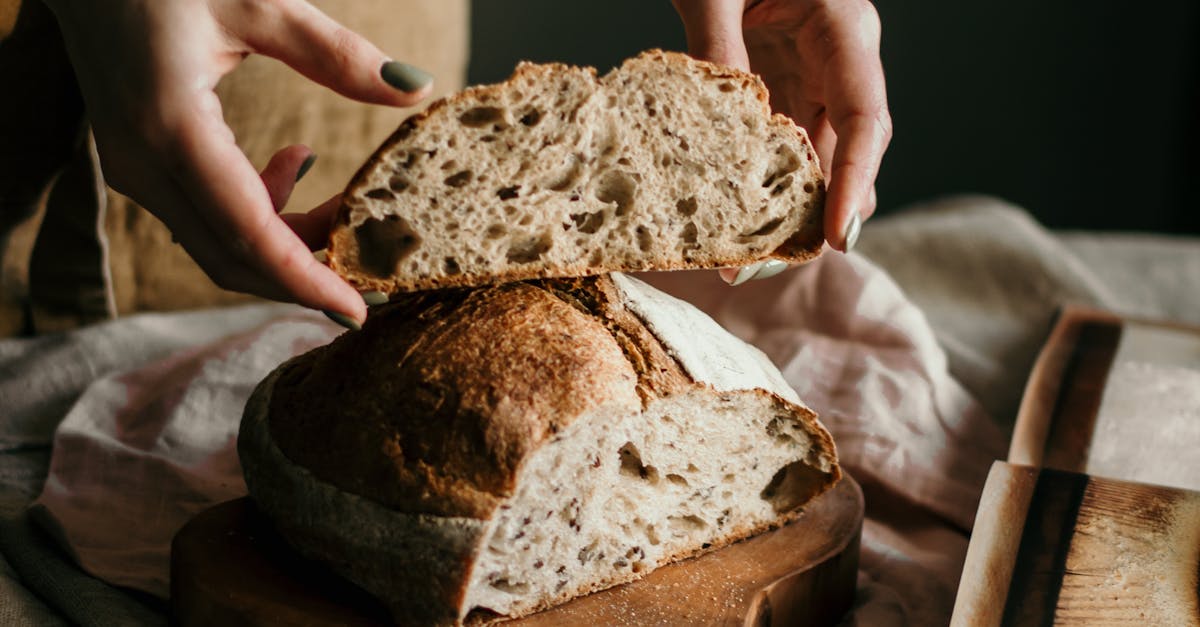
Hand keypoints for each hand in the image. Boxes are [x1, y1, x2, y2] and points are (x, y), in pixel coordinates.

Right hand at [43, 0, 433, 324]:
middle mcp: (144, 163)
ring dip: (287, 241)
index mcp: (171, 127)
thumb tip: (415, 90)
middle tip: (372, 274)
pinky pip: (205, 214)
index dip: (304, 280)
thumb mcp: (256, 0)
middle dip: (304, 275)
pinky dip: (259, 211)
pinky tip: (296, 164)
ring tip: (344, 206)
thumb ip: (336, 54)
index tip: (356, 311)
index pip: (248, 235)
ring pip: (219, 242)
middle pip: (232, 257)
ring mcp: (135, 169)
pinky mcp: (140, 163)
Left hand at [672, 0, 891, 267]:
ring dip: (785, 213)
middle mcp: (841, 60)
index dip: (854, 183)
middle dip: (812, 217)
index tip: (836, 239)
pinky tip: (730, 223)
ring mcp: (815, 77)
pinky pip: (786, 148)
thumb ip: (718, 48)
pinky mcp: (785, 88)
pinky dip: (762, 188)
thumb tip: (716, 129)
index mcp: (845, 26)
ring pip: (818, 160)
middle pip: (847, 154)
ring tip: (737, 261)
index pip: (867, 118)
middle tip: (758, 267)